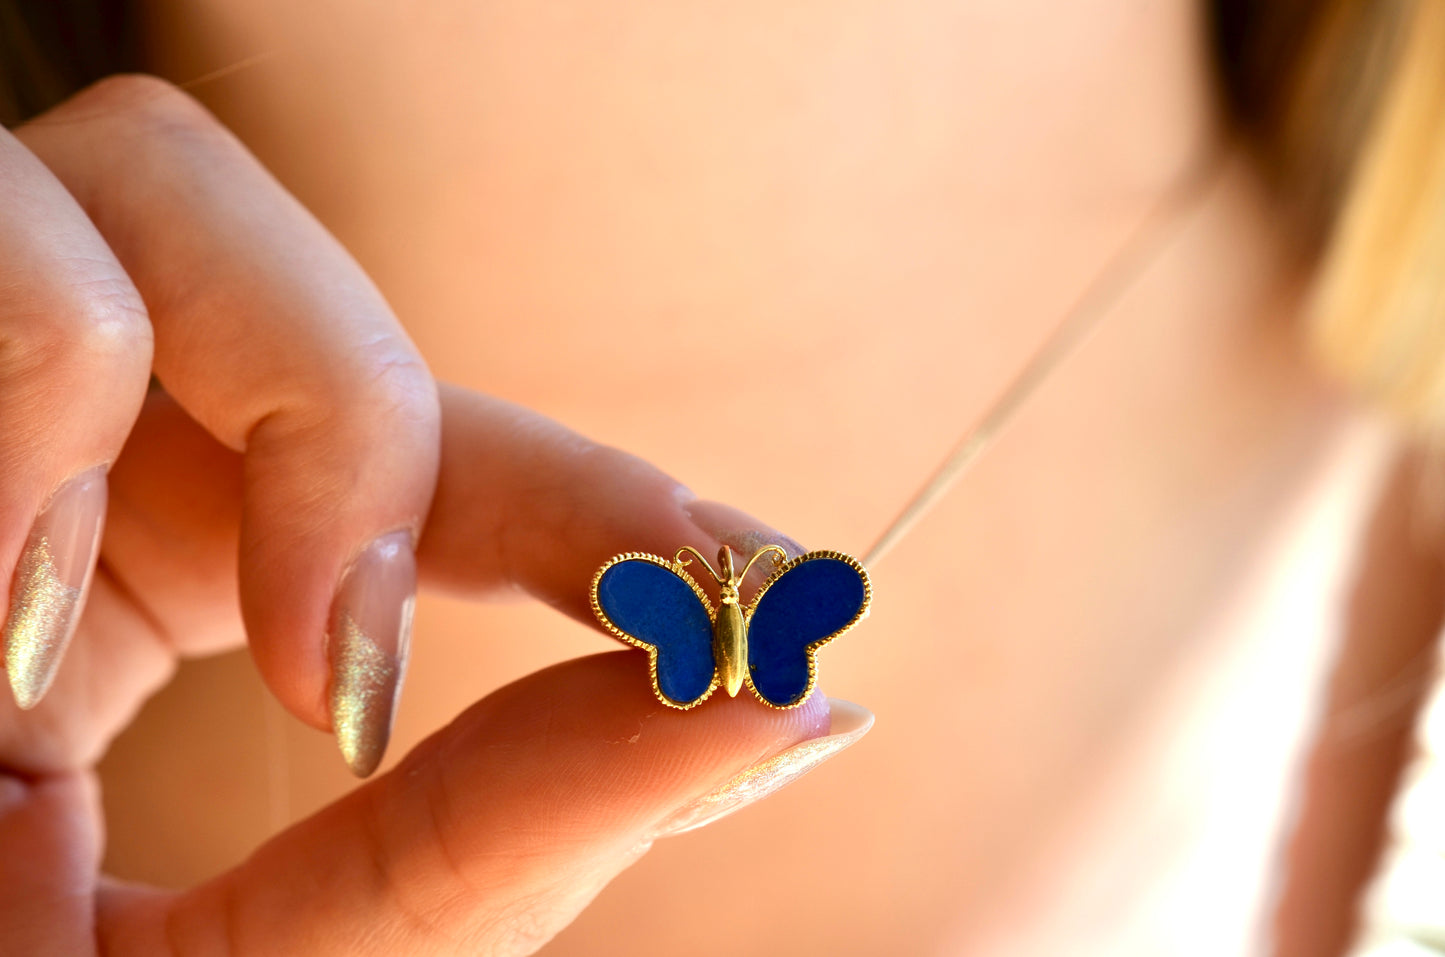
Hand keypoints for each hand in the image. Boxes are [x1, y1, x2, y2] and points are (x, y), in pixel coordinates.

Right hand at [0, 76, 870, 953]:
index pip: (443, 476)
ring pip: (157, 183)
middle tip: (344, 662)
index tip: (778, 580)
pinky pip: (10, 258)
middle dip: (376, 428)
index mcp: (173, 554)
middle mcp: (76, 425)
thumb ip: (508, 837)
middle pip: (319, 296)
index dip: (603, 504)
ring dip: (214, 415)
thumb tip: (801, 708)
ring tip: (42, 662)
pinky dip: (28, 428)